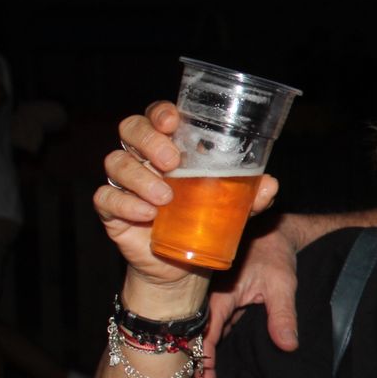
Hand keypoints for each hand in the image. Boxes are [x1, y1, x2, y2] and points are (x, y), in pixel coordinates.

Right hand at [93, 101, 278, 353]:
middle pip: (130, 130)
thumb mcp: (234, 208)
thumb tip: (271, 184)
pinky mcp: (111, 210)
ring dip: (140, 176)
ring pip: (116, 162)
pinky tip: (146, 214)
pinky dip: (125, 203)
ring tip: (165, 197)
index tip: (173, 121)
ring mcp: (125, 183)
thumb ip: (251, 195)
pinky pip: (106, 198)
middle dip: (149, 140)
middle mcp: (143, 158)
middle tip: (172, 162)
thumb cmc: (206, 221)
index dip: (160, 112)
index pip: (156, 116)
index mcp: (170, 146)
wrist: (184, 265)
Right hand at [204, 217, 302, 362]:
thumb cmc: (275, 254)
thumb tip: (288, 346)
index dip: (203, 358)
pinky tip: (217, 359)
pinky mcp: (225, 302)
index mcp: (220, 295)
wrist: (274, 234)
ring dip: (206, 352)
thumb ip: (283, 315)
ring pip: (207, 331)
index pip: (206, 333)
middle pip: (201, 335)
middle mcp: (212, 298)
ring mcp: (217, 301)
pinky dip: (215, 341)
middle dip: (199, 361)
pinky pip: (216, 325)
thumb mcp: (283, 285)